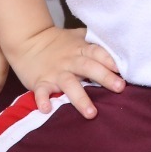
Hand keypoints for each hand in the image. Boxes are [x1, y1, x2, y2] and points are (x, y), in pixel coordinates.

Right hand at [7, 26, 123, 118]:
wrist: (29, 40)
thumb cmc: (60, 42)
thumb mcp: (78, 37)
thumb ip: (95, 43)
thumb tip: (119, 49)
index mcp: (81, 49)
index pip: (97, 52)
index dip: (109, 59)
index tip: (121, 68)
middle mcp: (70, 60)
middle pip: (88, 67)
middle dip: (104, 77)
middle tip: (120, 88)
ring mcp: (55, 72)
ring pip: (69, 84)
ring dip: (80, 98)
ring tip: (91, 113)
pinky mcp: (40, 82)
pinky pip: (41, 92)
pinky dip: (43, 100)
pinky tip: (47, 109)